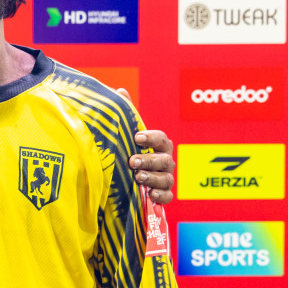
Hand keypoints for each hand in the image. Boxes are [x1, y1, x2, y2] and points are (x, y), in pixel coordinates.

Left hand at [113, 87, 175, 204]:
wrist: (124, 181)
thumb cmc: (128, 153)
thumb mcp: (125, 135)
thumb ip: (126, 115)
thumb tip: (120, 90)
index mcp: (158, 145)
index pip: (161, 138)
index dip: (152, 137)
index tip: (137, 137)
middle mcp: (165, 161)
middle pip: (164, 159)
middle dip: (149, 160)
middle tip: (132, 161)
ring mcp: (165, 178)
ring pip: (166, 178)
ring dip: (152, 178)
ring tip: (137, 177)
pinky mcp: (163, 195)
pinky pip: (168, 197)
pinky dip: (161, 196)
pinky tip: (150, 195)